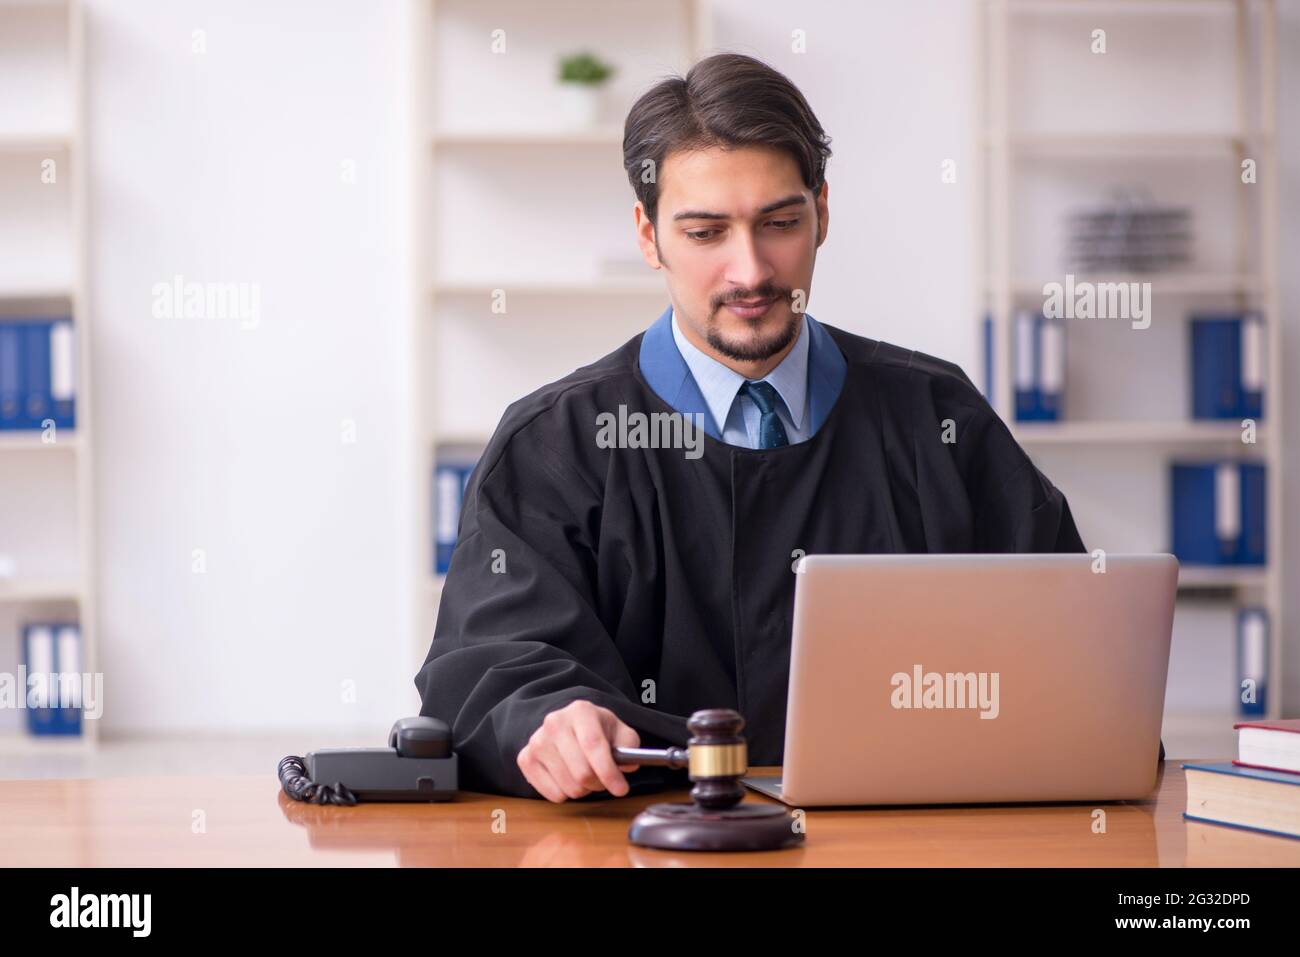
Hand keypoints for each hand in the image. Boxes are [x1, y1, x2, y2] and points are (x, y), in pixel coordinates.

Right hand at [517, 700, 641, 801]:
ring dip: (584, 790)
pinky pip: (553, 794)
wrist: (569, 726)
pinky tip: (568, 777)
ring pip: (569, 787)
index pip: (593, 745)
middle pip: (582, 772)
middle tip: (604, 780)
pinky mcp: (525, 759)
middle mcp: (554, 722)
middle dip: (599, 784)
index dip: (609, 771)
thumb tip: (627, 766)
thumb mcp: (620, 732)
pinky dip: (566, 793)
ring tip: (585, 775)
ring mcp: (537, 741)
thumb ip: (629, 746)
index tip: (621, 789)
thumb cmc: (597, 731)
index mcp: (581, 711)